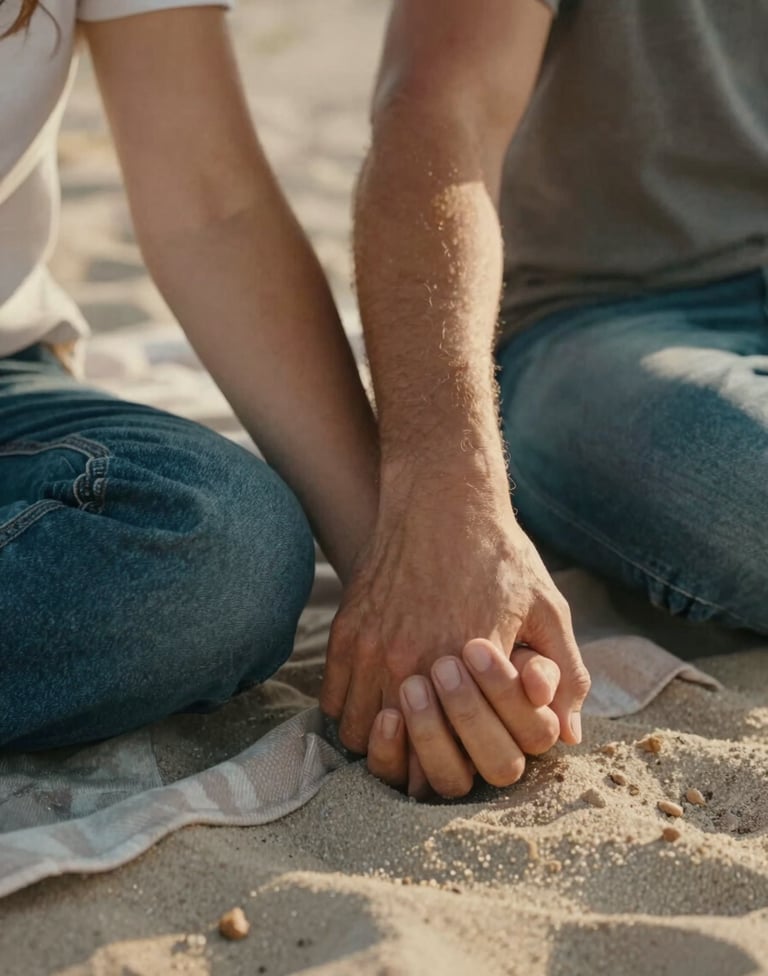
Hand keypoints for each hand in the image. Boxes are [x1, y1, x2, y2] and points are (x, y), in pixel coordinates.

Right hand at [319, 482, 589, 788]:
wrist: (441, 497)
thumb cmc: (499, 553)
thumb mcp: (548, 608)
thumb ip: (564, 674)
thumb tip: (568, 733)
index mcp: (467, 666)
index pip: (449, 761)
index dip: (451, 775)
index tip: (458, 766)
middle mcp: (412, 662)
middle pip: (397, 759)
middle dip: (413, 765)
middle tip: (426, 755)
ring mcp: (372, 647)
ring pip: (359, 734)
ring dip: (379, 740)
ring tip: (401, 728)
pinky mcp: (347, 630)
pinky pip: (333, 701)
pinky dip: (351, 710)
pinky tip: (376, 696)